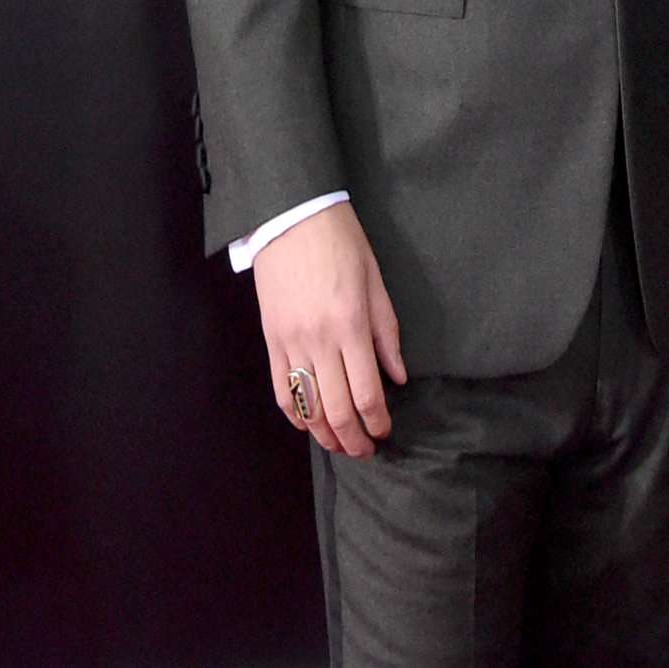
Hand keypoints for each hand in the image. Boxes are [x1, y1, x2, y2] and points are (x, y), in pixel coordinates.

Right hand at [251, 202, 407, 459]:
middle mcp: (320, 340)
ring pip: (307, 407)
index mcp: (351, 324)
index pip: (367, 392)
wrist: (293, 217)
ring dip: (325, 435)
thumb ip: (387, 333)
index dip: (378, 422)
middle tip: (366, 450)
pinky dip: (295, 415)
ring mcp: (291, 342)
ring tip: (341, 445)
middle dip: (354, 439)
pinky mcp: (271, 340)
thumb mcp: (376, 282)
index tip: (386, 432)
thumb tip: (398, 377)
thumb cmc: (342, 243)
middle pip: (337, 409)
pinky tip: (308, 425)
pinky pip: (281, 389)